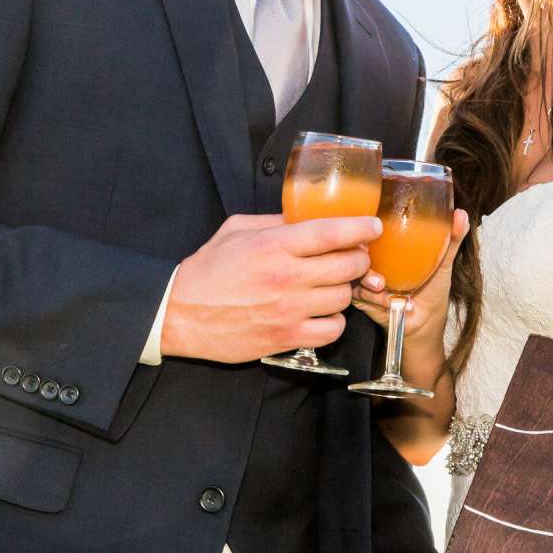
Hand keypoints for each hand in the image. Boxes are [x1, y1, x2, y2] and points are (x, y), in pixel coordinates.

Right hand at [160, 212, 381, 362]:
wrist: (180, 313)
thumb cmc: (208, 270)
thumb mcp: (237, 230)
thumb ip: (276, 220)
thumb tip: (308, 215)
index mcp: (274, 245)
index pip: (331, 232)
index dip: (360, 227)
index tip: (372, 226)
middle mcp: (286, 276)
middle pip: (349, 265)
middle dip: (358, 259)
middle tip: (352, 257)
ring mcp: (289, 310)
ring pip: (344, 297)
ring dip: (344, 290)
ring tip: (330, 286)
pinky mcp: (286, 337)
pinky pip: (332, 330)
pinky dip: (334, 322)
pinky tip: (322, 313)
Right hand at [350, 209, 469, 346]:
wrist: (427, 322)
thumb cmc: (433, 289)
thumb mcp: (443, 262)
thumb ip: (451, 239)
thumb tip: (462, 214)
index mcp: (389, 245)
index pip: (371, 229)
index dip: (367, 228)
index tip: (372, 232)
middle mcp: (375, 259)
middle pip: (357, 248)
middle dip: (362, 253)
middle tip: (376, 262)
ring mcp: (366, 278)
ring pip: (356, 272)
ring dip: (368, 279)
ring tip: (382, 286)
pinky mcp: (362, 298)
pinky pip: (359, 294)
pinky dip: (375, 298)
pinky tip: (391, 302)